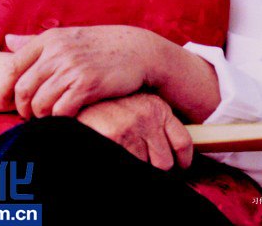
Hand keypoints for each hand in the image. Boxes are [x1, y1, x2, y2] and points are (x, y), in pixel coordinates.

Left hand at [6, 26, 159, 118]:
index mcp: (49, 38)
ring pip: (40, 104)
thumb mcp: (68, 37)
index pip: (13, 66)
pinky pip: (60, 111)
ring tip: (50, 119)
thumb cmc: (100, 46)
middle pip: (23, 89)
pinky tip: (68, 119)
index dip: (9, 89)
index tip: (14, 103)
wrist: (139, 50)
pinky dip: (60, 120)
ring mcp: (72, 68)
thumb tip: (6, 40)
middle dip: (23, 109)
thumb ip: (35, 41)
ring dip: (42, 118)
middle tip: (32, 117)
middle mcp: (57, 51)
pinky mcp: (87, 84)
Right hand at [77, 93, 192, 169]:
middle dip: (153, 167)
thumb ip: (151, 125)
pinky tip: (116, 155)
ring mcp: (131, 128)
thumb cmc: (106, 104)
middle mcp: (147, 116)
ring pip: (147, 168)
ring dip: (136, 167)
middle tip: (140, 160)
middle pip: (165, 162)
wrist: (78, 93)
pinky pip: (130, 167)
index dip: (182, 162)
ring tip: (123, 154)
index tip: (178, 167)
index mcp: (157, 107)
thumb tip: (172, 159)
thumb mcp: (134, 106)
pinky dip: (124, 167)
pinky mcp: (114, 137)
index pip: (183, 143)